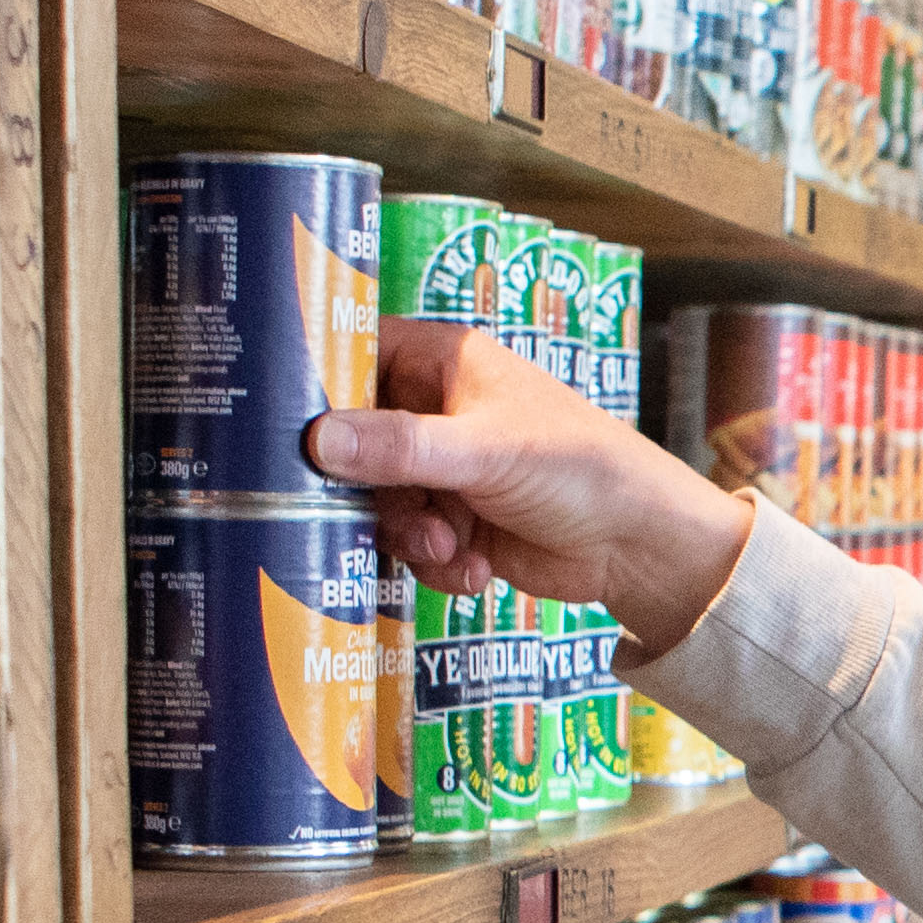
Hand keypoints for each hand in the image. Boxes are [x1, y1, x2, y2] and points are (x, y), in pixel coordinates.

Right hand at [299, 320, 751, 650]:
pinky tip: (475, 569)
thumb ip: (399, 446)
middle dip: (375, 492)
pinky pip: (409, 542)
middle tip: (401, 514)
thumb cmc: (579, 469)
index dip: (317, 386)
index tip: (284, 426)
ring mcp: (443, 468)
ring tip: (451, 546)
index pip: (354, 353)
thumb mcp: (483, 452)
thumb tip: (317, 438)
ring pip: (379, 502)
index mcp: (442, 362)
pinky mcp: (454, 520)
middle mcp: (436, 409)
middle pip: (354, 443)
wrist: (638, 546)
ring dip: (410, 535)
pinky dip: (436, 562)